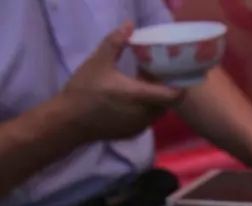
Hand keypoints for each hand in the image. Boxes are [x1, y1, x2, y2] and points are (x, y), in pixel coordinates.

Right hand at [58, 23, 181, 141]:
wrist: (68, 121)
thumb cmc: (84, 90)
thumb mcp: (98, 62)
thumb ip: (116, 42)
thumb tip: (130, 24)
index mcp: (141, 96)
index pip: (175, 95)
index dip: (180, 84)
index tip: (177, 71)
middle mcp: (146, 114)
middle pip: (168, 101)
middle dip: (165, 88)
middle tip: (157, 73)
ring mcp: (140, 126)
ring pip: (158, 110)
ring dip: (155, 97)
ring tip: (143, 82)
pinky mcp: (133, 133)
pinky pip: (147, 118)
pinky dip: (146, 107)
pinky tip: (132, 97)